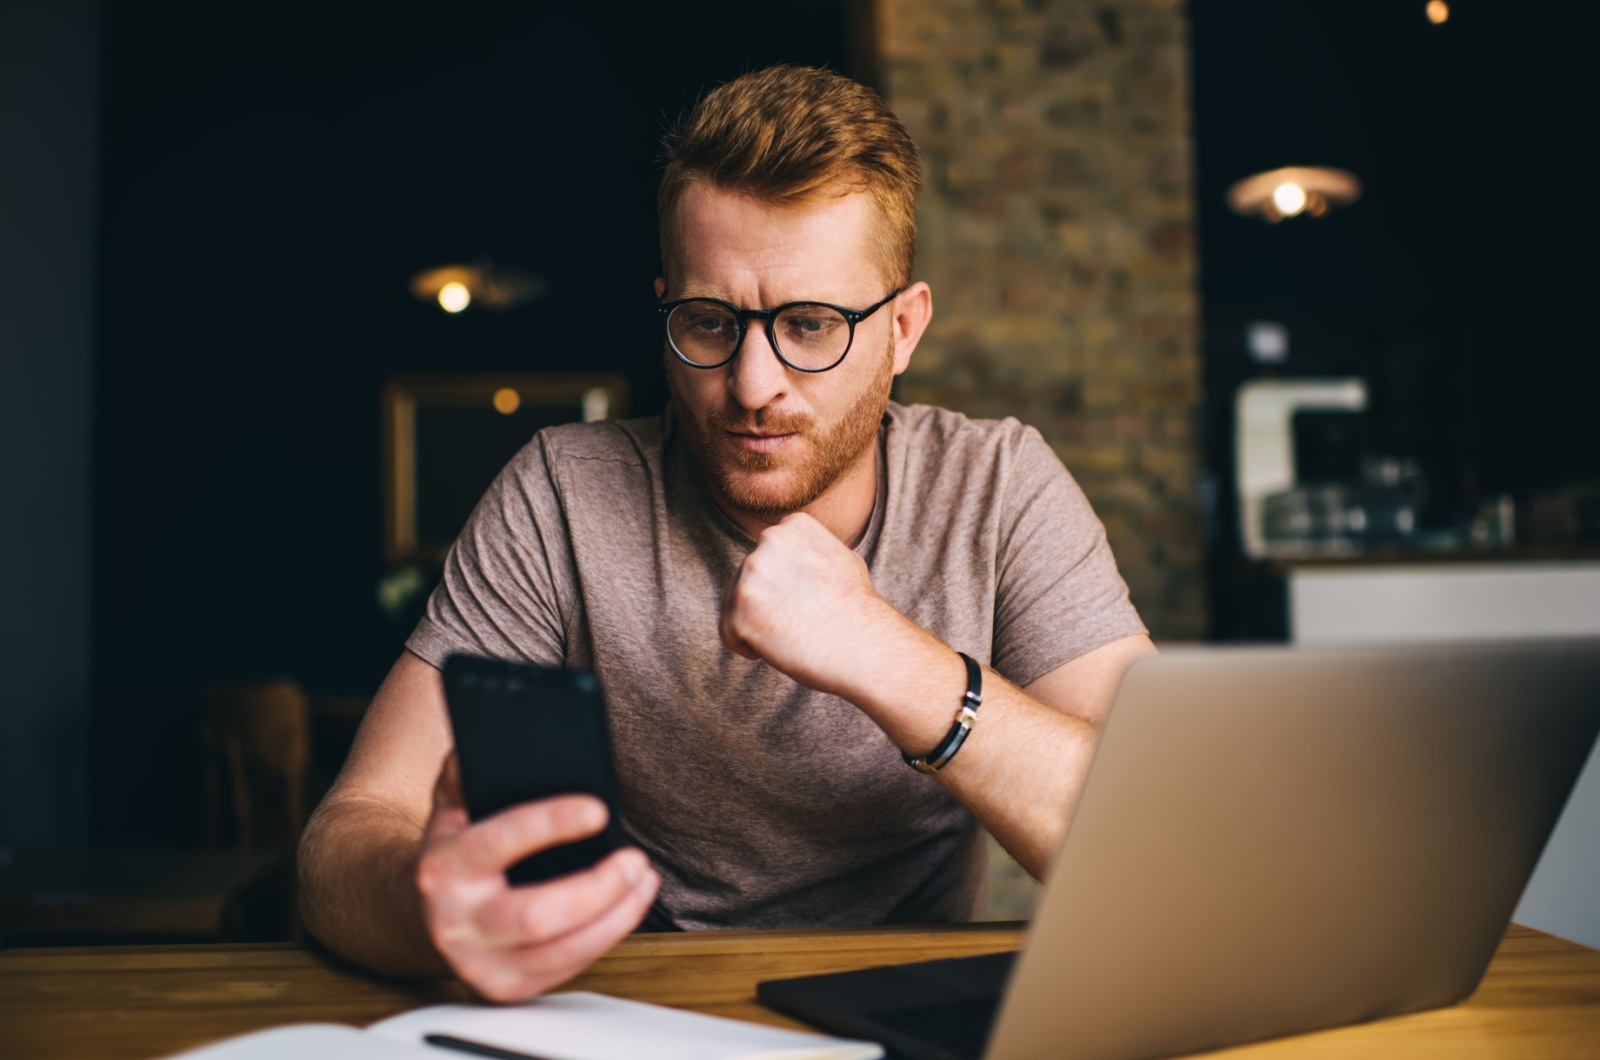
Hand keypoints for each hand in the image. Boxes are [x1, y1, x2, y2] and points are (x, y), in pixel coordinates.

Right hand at [415, 753, 659, 1001]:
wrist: (427, 913)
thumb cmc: (458, 850)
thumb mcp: (453, 806)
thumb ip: (466, 773)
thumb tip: (490, 742)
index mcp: (444, 868)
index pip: (496, 843)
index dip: (549, 825)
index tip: (597, 810)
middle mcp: (457, 921)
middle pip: (536, 916)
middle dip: (597, 888)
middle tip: (634, 859)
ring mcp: (480, 962)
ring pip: (561, 952)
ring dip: (616, 916)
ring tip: (642, 879)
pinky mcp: (507, 987)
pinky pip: (568, 970)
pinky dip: (606, 936)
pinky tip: (626, 906)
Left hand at [719, 511, 898, 696]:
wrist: (865, 645)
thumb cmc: (858, 608)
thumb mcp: (841, 556)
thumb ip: (810, 548)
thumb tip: (794, 547)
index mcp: (791, 526)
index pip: (766, 558)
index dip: (783, 585)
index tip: (808, 600)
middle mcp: (767, 543)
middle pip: (747, 579)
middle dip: (767, 604)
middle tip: (801, 621)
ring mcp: (750, 576)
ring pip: (734, 604)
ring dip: (757, 623)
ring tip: (793, 633)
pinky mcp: (739, 612)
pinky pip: (729, 632)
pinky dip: (749, 645)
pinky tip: (781, 648)